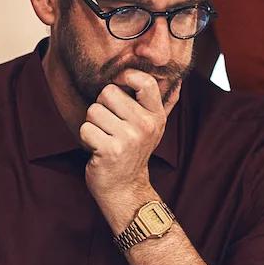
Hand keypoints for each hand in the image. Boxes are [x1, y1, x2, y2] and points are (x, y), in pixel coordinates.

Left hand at [80, 69, 173, 222]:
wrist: (125, 188)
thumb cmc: (134, 151)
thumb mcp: (154, 127)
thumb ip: (165, 103)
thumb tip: (177, 80)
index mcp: (156, 116)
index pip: (144, 81)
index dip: (125, 76)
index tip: (118, 84)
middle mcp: (146, 125)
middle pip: (108, 93)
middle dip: (102, 106)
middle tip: (110, 125)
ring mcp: (129, 139)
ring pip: (93, 110)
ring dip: (93, 124)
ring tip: (104, 137)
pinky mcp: (110, 150)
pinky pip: (86, 129)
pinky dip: (87, 138)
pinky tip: (97, 149)